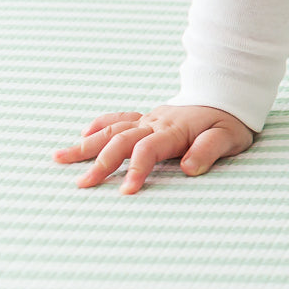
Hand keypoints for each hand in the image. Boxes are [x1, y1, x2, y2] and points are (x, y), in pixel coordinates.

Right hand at [52, 105, 253, 193]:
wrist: (229, 97)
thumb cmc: (230, 122)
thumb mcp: (228, 137)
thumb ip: (208, 151)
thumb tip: (188, 168)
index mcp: (174, 131)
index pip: (148, 150)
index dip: (136, 170)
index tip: (125, 192)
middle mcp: (156, 123)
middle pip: (121, 141)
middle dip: (101, 162)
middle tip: (83, 184)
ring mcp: (149, 119)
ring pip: (113, 130)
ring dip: (87, 144)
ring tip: (59, 157)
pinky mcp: (148, 118)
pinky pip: (120, 118)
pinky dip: (100, 125)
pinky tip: (84, 134)